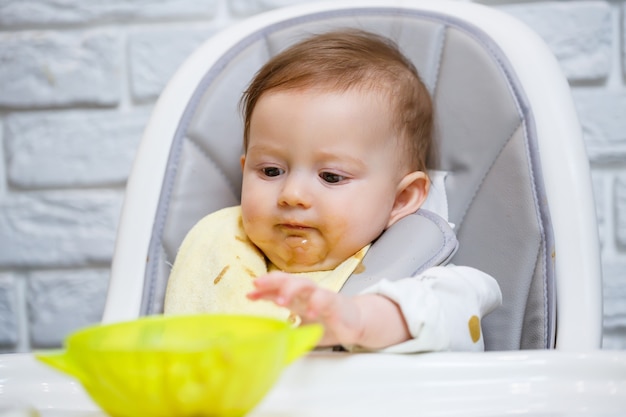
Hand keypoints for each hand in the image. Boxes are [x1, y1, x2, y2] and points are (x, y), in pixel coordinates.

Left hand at [246, 272, 364, 346]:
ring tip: (280, 301)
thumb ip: (285, 327)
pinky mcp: (336, 304)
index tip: (249, 294)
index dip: (263, 290)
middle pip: (289, 280)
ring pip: (306, 285)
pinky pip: (326, 300)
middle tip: (258, 286)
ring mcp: (322, 296)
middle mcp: (308, 293)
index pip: (278, 288)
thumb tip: (265, 337)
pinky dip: (317, 304)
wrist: (356, 323)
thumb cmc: (326, 321)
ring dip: (291, 289)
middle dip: (273, 281)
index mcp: (298, 297)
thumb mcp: (301, 324)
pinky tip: (310, 312)